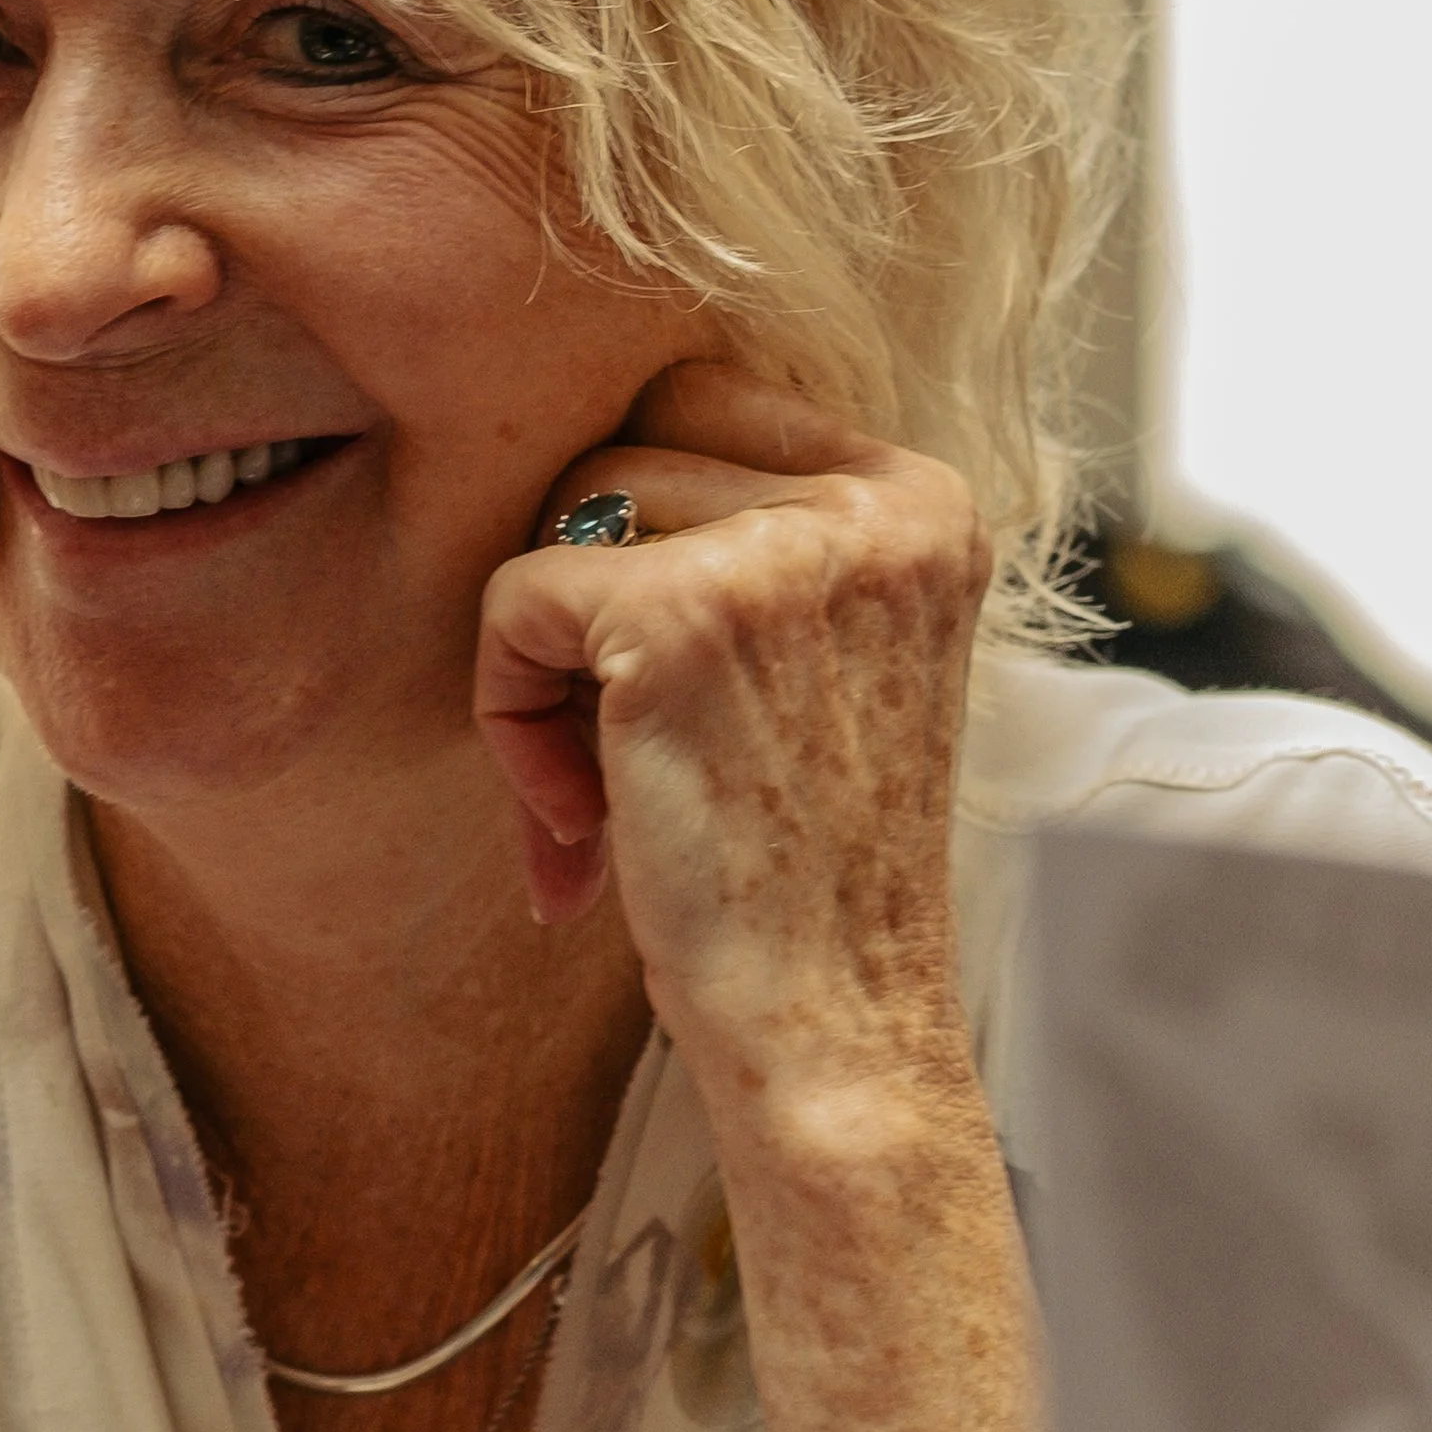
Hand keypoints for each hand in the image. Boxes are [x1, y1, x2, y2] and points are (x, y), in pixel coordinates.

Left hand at [474, 364, 992, 1087]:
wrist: (835, 1027)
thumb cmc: (800, 867)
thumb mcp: (818, 663)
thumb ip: (744, 544)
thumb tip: (574, 462)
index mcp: (923, 501)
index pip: (702, 404)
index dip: (636, 533)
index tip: (659, 682)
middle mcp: (878, 503)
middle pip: (624, 452)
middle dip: (584, 598)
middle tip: (616, 753)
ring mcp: (787, 551)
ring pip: (565, 516)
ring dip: (546, 665)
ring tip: (604, 795)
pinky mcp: (682, 614)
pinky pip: (515, 598)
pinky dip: (507, 715)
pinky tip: (579, 823)